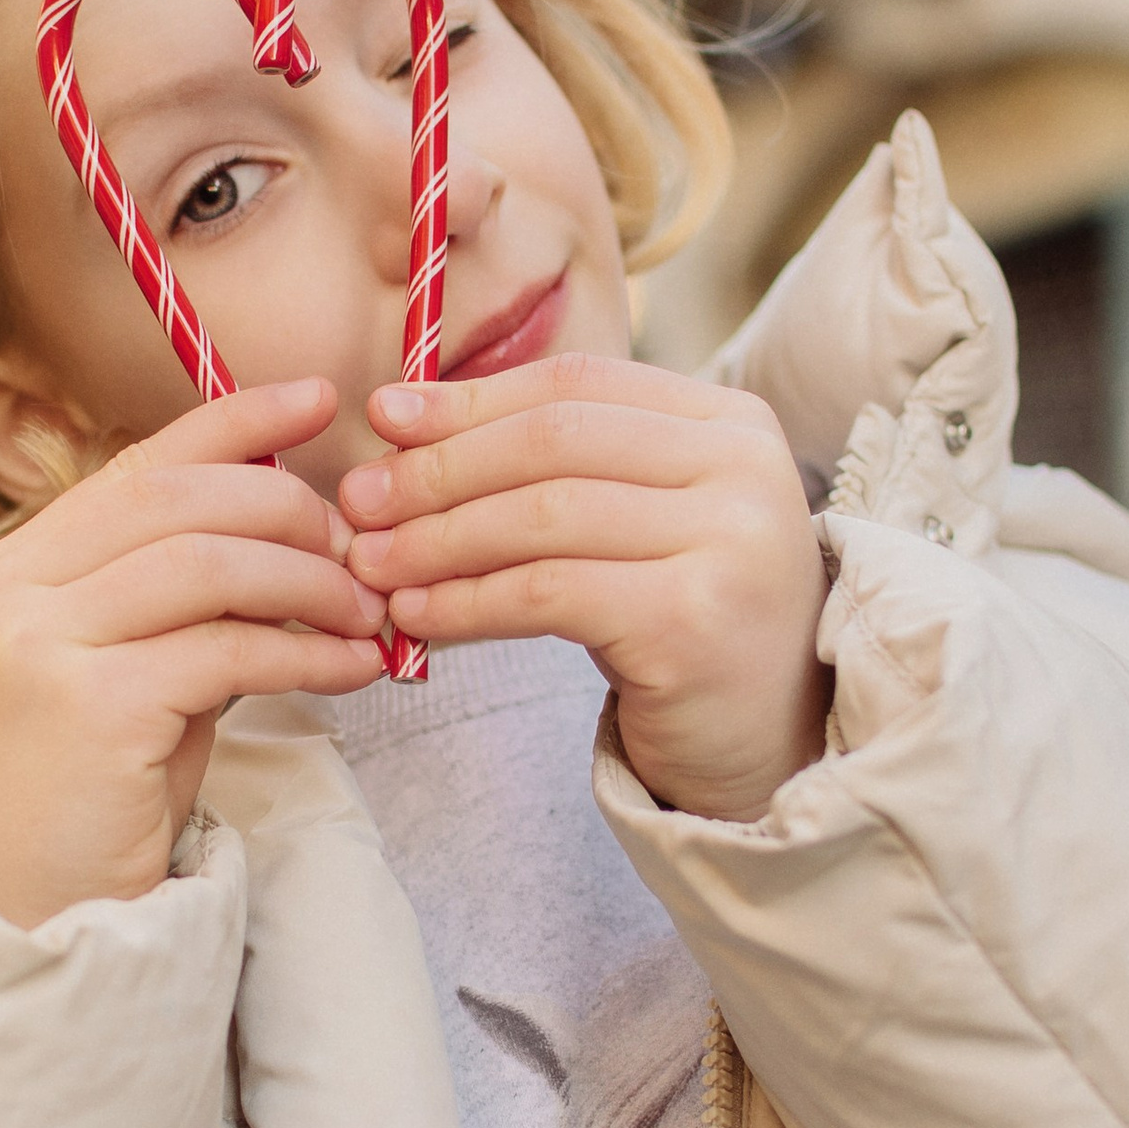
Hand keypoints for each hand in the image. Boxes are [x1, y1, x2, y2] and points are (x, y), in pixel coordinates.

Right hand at [0, 380, 385, 926]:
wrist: (42, 912)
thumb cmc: (103, 790)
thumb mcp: (142, 666)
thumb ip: (193, 593)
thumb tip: (305, 519)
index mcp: (18, 567)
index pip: (140, 464)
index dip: (235, 422)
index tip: (320, 399)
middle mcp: (11, 591)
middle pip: (180, 499)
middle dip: (292, 511)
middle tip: (363, 549)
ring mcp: (39, 645)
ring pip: (210, 563)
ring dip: (311, 581)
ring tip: (368, 615)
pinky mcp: (88, 706)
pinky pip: (228, 648)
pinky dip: (308, 654)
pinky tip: (355, 670)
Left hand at [340, 356, 828, 822]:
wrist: (770, 743)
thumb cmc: (684, 620)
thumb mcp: (636, 521)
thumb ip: (555, 464)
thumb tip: (402, 416)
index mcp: (730, 422)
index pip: (576, 385)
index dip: (471, 399)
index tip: (384, 416)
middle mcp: (743, 469)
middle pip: (552, 441)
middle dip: (439, 469)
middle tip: (358, 501)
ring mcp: (727, 544)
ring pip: (542, 516)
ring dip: (439, 540)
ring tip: (372, 564)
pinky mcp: (692, 622)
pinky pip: (547, 594)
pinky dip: (468, 601)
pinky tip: (419, 616)